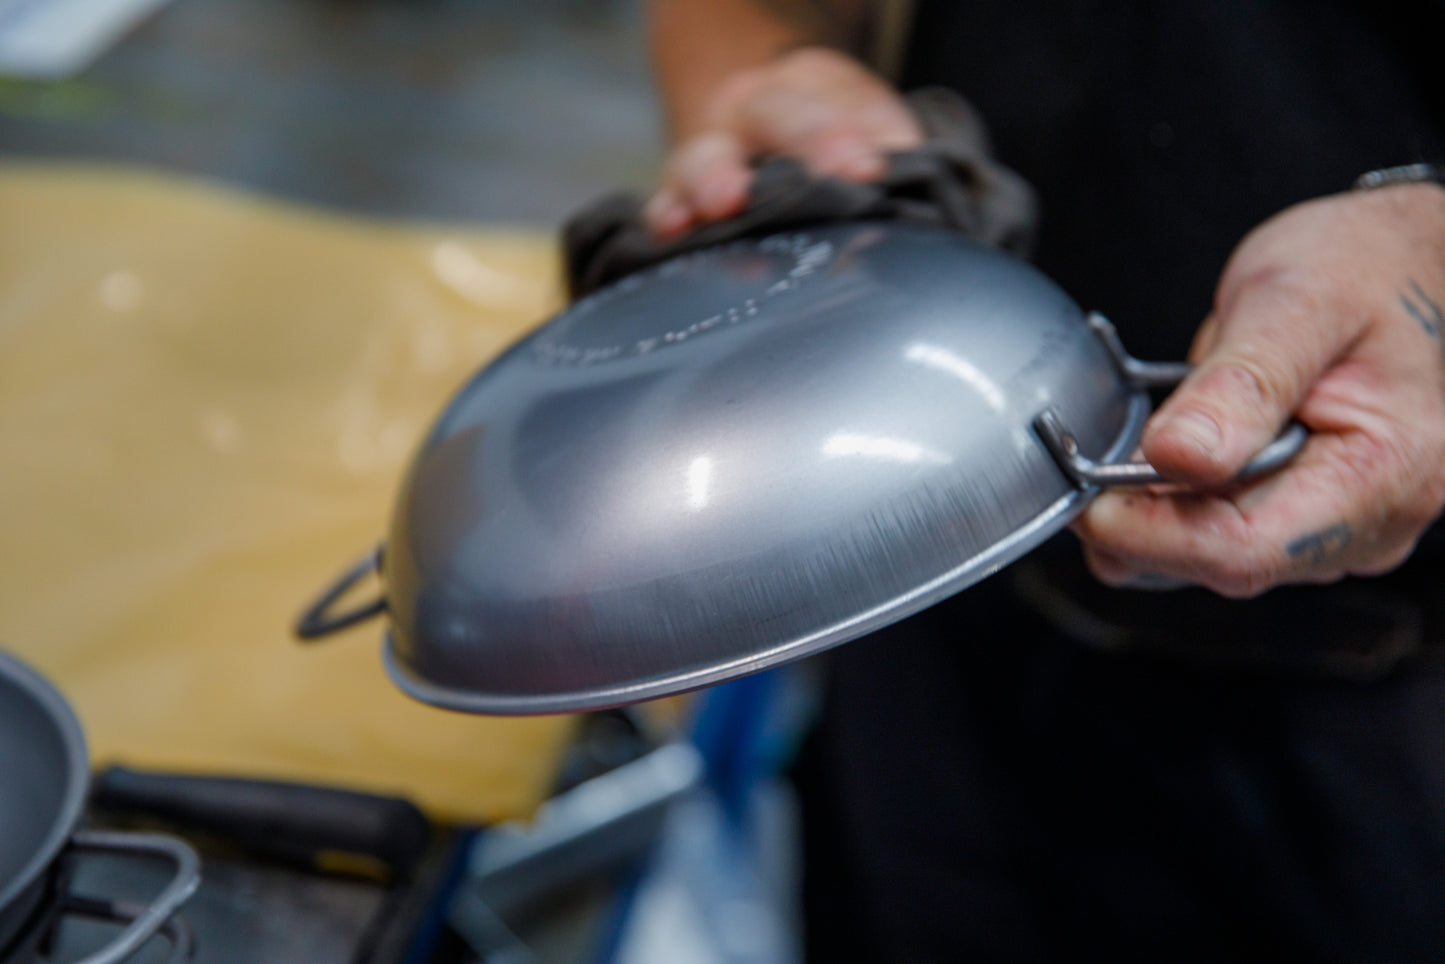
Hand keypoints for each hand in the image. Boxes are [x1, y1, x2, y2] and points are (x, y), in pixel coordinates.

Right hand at [644, 47, 921, 237]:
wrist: (755, 137)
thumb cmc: (825, 145)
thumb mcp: (865, 132)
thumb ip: (896, 158)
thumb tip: (928, 203)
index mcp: (813, 87)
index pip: (835, 103)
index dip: (846, 135)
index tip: (867, 169)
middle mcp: (754, 109)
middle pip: (774, 114)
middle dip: (798, 145)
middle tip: (815, 178)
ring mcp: (711, 151)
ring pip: (705, 154)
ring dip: (714, 178)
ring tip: (724, 203)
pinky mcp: (678, 196)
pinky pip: (666, 200)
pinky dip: (666, 214)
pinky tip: (670, 228)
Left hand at [1073, 182, 1444, 596]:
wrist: (1398, 260)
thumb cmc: (1366, 266)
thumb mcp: (1297, 299)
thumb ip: (1241, 382)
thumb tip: (1175, 456)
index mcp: (1387, 471)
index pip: (1246, 548)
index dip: (1150, 535)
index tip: (1086, 499)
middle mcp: (1370, 522)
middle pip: (1224, 562)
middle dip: (1139, 525)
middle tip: (1080, 465)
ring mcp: (1339, 528)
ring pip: (1212, 557)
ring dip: (1148, 518)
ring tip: (1115, 452)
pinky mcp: (1305, 518)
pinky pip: (1219, 535)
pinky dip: (1168, 507)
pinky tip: (1150, 461)